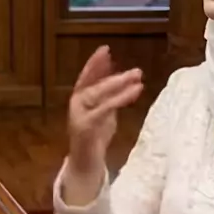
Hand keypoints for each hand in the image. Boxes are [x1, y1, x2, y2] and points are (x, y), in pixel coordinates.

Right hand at [68, 45, 143, 171]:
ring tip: (137, 76)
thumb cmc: (95, 138)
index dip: (95, 63)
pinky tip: (134, 91)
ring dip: (119, 83)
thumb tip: (120, 78)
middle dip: (114, 74)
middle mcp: (76, 103)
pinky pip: (105, 107)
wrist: (85, 164)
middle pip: (94, 83)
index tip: (105, 50)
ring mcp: (79, 114)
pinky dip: (121, 98)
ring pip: (99, 93)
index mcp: (79, 99)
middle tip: (136, 70)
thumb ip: (110, 97)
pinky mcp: (85, 125)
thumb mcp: (105, 113)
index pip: (86, 76)